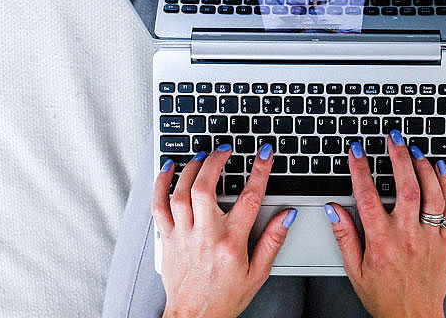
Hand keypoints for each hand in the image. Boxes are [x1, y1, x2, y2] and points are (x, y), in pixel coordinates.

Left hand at [152, 143, 295, 317]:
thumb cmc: (225, 297)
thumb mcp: (258, 273)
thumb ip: (273, 241)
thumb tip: (286, 215)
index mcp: (231, 242)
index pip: (249, 199)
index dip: (259, 171)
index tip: (264, 153)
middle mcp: (205, 235)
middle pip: (205, 187)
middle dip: (215, 161)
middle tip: (225, 149)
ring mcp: (183, 235)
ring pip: (181, 192)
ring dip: (191, 168)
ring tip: (202, 155)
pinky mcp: (167, 238)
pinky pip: (159, 205)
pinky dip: (161, 183)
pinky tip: (169, 168)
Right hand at [325, 131, 445, 317]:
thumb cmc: (385, 297)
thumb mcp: (355, 270)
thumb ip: (344, 236)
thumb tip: (333, 208)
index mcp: (381, 241)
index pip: (367, 197)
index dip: (360, 169)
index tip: (356, 151)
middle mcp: (407, 236)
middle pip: (406, 187)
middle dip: (399, 157)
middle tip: (393, 138)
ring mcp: (429, 237)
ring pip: (431, 193)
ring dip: (423, 166)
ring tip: (413, 149)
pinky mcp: (445, 240)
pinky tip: (439, 168)